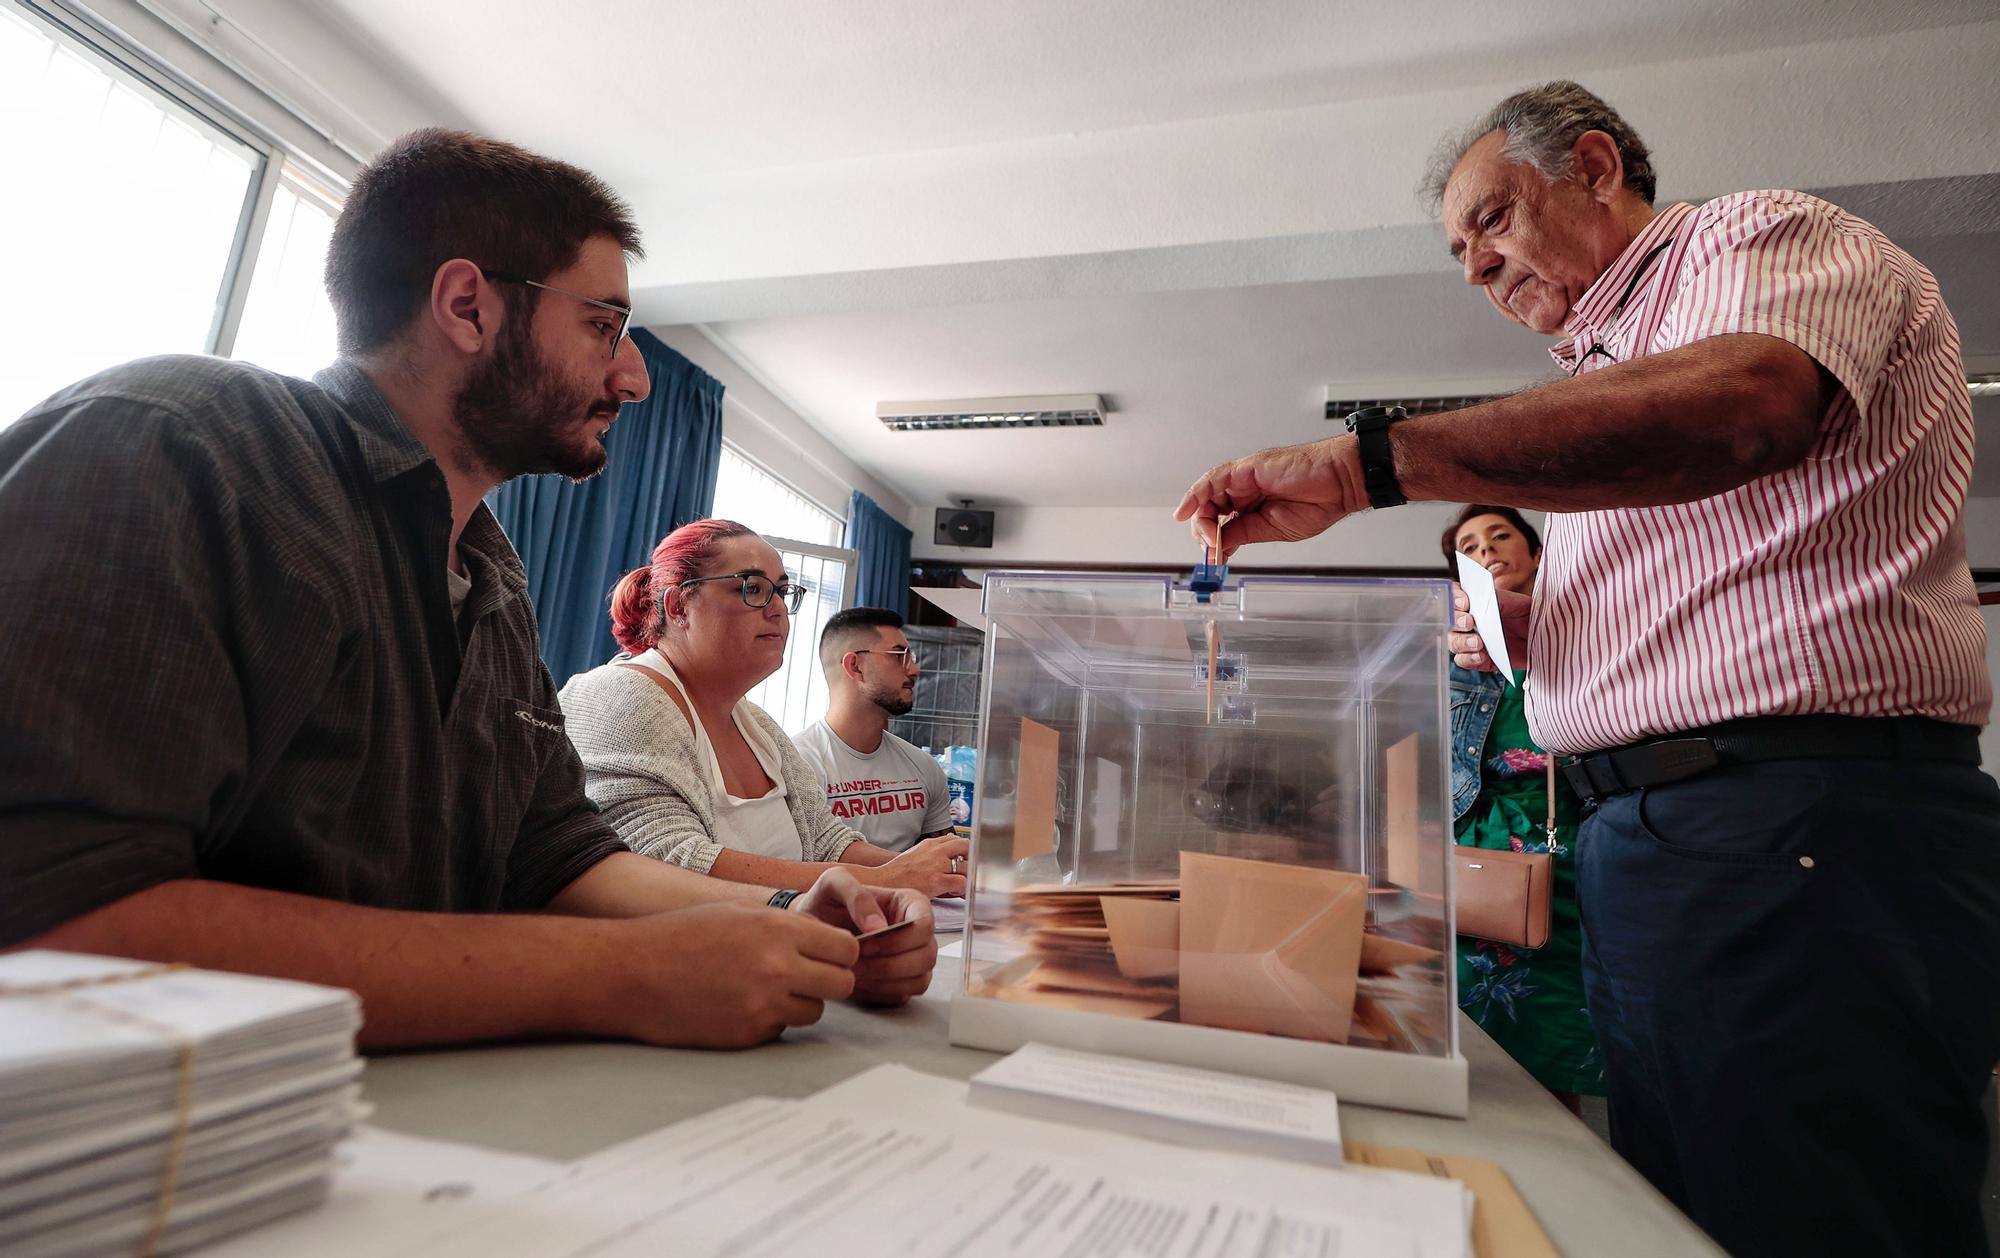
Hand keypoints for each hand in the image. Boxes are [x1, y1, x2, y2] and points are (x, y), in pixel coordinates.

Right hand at [595, 901, 857, 1048]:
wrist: (631, 973)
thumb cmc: (681, 936)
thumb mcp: (738, 911)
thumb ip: (787, 924)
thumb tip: (828, 940)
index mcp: (777, 929)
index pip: (846, 948)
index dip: (840, 953)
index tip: (827, 955)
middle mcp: (777, 967)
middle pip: (842, 983)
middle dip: (829, 980)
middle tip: (807, 977)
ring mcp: (763, 1005)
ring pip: (815, 1010)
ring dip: (800, 1002)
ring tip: (766, 990)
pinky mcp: (747, 1034)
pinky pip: (781, 1030)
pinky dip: (769, 1021)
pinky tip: (739, 1006)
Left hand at [793, 872, 938, 1006]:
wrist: (812, 929)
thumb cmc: (826, 903)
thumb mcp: (834, 884)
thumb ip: (857, 896)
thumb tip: (879, 926)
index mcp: (910, 904)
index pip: (925, 926)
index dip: (898, 940)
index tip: (866, 943)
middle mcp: (917, 932)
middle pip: (926, 956)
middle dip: (890, 965)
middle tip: (857, 962)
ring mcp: (912, 958)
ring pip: (920, 979)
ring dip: (886, 981)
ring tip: (855, 972)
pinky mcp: (902, 981)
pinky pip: (905, 995)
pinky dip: (881, 993)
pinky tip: (860, 981)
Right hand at [869, 834, 968, 897]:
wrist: (882, 883)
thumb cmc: (896, 874)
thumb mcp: (914, 855)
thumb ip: (930, 856)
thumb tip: (945, 862)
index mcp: (929, 844)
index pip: (955, 839)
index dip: (962, 850)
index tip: (964, 859)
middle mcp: (935, 851)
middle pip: (965, 846)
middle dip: (971, 858)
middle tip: (968, 871)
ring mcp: (937, 865)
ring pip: (967, 865)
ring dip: (968, 876)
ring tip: (963, 885)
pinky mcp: (937, 880)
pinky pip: (961, 882)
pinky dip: (963, 888)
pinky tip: (956, 893)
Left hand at [1173, 435, 1366, 560]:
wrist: (1340, 484)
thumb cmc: (1319, 502)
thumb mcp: (1270, 530)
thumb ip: (1241, 535)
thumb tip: (1216, 546)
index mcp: (1253, 507)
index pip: (1221, 521)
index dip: (1212, 538)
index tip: (1212, 556)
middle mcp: (1245, 490)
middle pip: (1210, 508)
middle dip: (1203, 529)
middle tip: (1208, 546)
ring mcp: (1245, 478)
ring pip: (1208, 494)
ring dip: (1200, 515)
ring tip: (1204, 534)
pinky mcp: (1247, 468)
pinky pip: (1213, 479)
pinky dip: (1196, 494)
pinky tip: (1186, 510)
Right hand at [1449, 581, 1531, 672]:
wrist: (1543, 639)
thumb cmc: (1530, 618)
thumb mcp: (1519, 604)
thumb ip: (1500, 601)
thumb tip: (1486, 600)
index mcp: (1477, 601)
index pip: (1455, 595)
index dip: (1455, 598)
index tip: (1465, 603)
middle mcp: (1470, 621)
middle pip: (1449, 621)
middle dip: (1456, 621)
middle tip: (1469, 623)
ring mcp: (1472, 641)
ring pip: (1453, 641)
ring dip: (1462, 642)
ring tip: (1478, 643)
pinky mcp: (1479, 660)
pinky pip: (1464, 660)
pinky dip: (1470, 659)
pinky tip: (1481, 657)